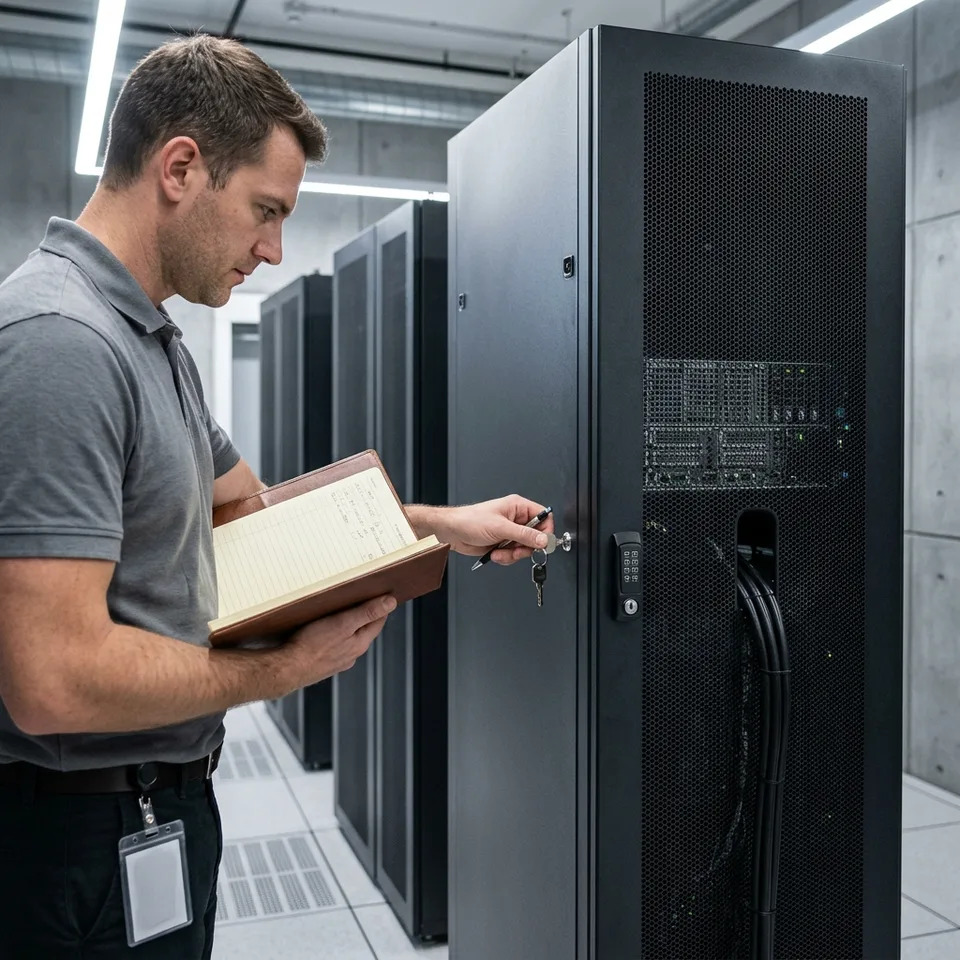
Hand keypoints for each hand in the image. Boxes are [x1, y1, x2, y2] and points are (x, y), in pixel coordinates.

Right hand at [285, 595, 396, 685]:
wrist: (287, 668)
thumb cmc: (312, 646)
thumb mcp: (343, 623)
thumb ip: (368, 613)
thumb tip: (390, 603)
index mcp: (360, 644)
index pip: (378, 621)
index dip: (381, 606)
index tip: (381, 594)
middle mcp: (352, 654)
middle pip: (364, 630)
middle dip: (364, 615)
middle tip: (359, 598)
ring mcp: (337, 660)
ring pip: (348, 639)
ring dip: (347, 626)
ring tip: (339, 612)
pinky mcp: (323, 663)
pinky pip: (333, 646)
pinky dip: (332, 636)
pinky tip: (322, 631)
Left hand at [431, 495, 554, 564]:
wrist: (452, 532)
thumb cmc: (470, 521)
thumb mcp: (500, 528)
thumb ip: (524, 535)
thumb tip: (543, 540)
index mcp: (518, 507)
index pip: (544, 517)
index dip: (546, 531)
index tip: (542, 544)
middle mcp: (516, 519)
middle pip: (535, 537)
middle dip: (525, 548)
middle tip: (515, 550)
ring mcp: (509, 532)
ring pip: (524, 549)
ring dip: (512, 555)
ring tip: (499, 551)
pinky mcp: (503, 544)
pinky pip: (514, 555)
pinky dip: (505, 558)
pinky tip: (494, 553)